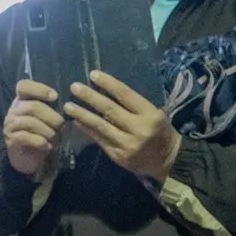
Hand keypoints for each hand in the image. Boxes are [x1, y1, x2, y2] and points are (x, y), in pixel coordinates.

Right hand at [3, 79, 64, 178]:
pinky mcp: (11, 140)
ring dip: (48, 131)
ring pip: (30, 122)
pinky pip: (27, 137)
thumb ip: (52, 109)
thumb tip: (67, 106)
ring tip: (55, 138)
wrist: (29, 158)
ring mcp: (10, 126)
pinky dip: (41, 142)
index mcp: (22, 101)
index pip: (23, 86)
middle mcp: (13, 110)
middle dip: (52, 117)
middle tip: (61, 126)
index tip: (55, 97)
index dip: (39, 89)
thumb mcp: (47, 119)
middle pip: (32, 106)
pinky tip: (48, 146)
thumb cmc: (41, 134)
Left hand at [65, 73, 180, 182]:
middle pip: (110, 110)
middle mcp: (138, 129)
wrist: (168, 160)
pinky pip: (99, 140)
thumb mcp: (154, 114)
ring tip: (68, 105)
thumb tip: (104, 90)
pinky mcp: (118, 156)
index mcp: (150, 114)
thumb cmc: (159, 131)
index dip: (109, 84)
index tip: (92, 74)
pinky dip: (87, 129)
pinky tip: (76, 121)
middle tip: (74, 87)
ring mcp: (127, 144)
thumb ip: (133, 105)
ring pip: (101, 126)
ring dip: (82, 114)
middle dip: (90, 97)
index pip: (126, 95)